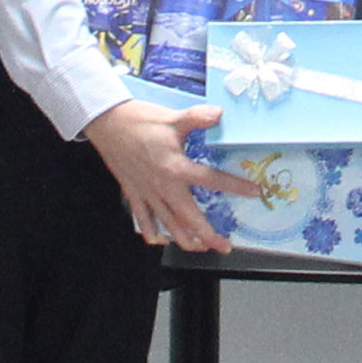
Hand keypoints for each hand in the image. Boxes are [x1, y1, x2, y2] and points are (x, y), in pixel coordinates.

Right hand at [87, 99, 246, 250]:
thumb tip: (219, 113)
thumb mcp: (172, 118)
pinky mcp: (133, 193)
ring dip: (185, 240)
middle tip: (224, 246)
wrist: (106, 123)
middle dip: (208, 235)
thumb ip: (197, 118)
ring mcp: (147, 193)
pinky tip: (160, 241)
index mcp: (176, 167)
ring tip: (200, 248)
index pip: (212, 180)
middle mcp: (163, 186)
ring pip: (168, 225)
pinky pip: (143, 220)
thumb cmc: (139, 120)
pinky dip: (152, 233)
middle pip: (190, 218)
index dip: (236, 187)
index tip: (254, 192)